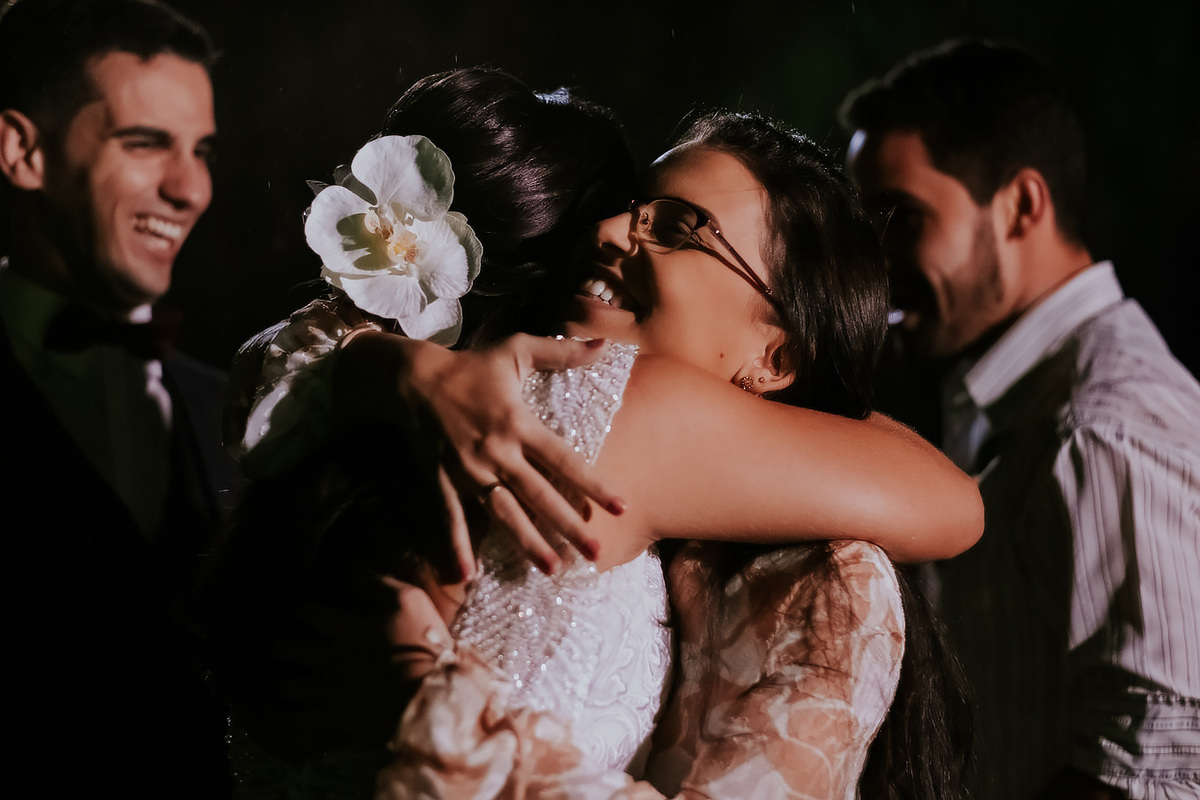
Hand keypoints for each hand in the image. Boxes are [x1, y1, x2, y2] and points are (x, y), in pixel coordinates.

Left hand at [236, 569, 443, 759]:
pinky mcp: (338, 717)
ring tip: (276, 682)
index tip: (294, 609)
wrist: (428, 694)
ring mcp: (333, 690)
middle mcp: (333, 658)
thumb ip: (382, 584)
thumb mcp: (410, 602)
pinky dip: (297, 717)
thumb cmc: (424, 643)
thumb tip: (356, 569)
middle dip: (280, 647)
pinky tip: (293, 715)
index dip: (302, 610)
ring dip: (284, 682)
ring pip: (296, 685)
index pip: (315, 615)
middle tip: (270, 646)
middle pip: (296, 650)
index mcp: (349, 630)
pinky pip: (307, 719)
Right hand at [403, 334, 626, 573]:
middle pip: (539, 496)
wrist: (414, 378)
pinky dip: (458, 546)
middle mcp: (497, 452)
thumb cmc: (471, 365)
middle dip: (568, 527)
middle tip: (595, 554)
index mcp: (519, 423)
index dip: (593, 484)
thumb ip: (562, 352)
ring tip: (552, 570)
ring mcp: (468, 470)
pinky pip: (452, 518)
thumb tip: (604, 346)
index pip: (564, 460)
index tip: (620, 507)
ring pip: (503, 513)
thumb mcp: (517, 350)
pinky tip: (466, 576)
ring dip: (527, 543)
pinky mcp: (443, 480)